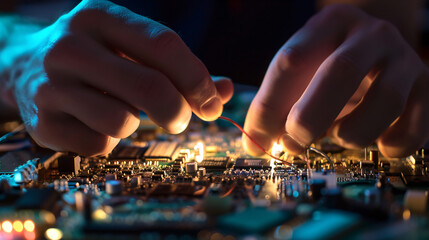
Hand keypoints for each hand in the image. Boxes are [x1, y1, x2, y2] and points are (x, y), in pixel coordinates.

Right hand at [9, 0, 232, 155]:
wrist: (22, 66)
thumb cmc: (94, 56)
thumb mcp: (130, 47)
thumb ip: (179, 68)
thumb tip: (226, 91)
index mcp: (100, 16)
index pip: (164, 45)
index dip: (197, 79)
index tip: (212, 105)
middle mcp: (71, 46)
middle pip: (149, 86)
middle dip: (178, 112)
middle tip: (180, 120)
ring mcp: (50, 85)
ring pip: (122, 121)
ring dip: (134, 125)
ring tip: (120, 111)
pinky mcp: (41, 123)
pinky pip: (98, 145)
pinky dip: (107, 141)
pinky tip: (93, 123)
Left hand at [243, 4, 428, 157]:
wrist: (380, 50)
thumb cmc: (329, 64)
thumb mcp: (301, 71)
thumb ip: (275, 102)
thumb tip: (254, 143)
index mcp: (330, 25)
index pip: (291, 61)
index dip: (269, 105)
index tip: (257, 138)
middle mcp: (371, 35)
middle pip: (340, 72)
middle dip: (311, 117)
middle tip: (294, 142)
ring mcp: (404, 59)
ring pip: (384, 100)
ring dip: (353, 132)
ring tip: (339, 136)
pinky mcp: (427, 88)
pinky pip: (416, 125)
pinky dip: (393, 144)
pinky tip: (378, 145)